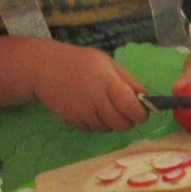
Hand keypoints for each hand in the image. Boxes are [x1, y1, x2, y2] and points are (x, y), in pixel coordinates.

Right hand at [31, 42, 149, 131]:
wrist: (42, 67)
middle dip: (127, 120)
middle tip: (122, 108)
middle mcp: (96, 100)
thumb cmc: (78, 62)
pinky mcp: (74, 122)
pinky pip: (94, 130)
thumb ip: (129, 81)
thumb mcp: (106, 63)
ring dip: (111, 121)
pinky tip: (88, 107)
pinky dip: (97, 123)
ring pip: (109, 129)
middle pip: (123, 124)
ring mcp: (83, 113)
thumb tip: (148, 98)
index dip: (141, 114)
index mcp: (107, 82)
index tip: (140, 110)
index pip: (132, 108)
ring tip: (101, 104)